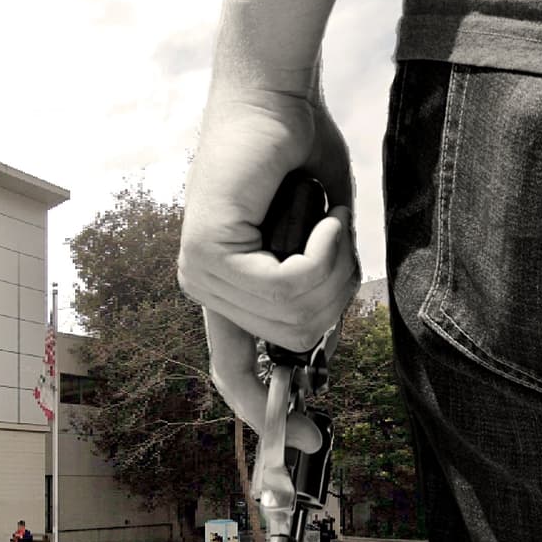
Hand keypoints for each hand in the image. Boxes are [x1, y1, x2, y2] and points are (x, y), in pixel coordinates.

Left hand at [180, 89, 357, 432]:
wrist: (277, 98)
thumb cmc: (299, 159)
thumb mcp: (318, 241)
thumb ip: (314, 291)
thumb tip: (322, 337)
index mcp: (226, 291)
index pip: (233, 372)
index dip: (270, 415)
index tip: (310, 443)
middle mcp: (205, 288)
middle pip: (293, 342)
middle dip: (336, 299)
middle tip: (340, 243)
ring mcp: (201, 272)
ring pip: (294, 316)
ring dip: (335, 269)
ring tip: (328, 222)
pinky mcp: (210, 251)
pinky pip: (287, 286)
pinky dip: (325, 252)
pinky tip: (322, 216)